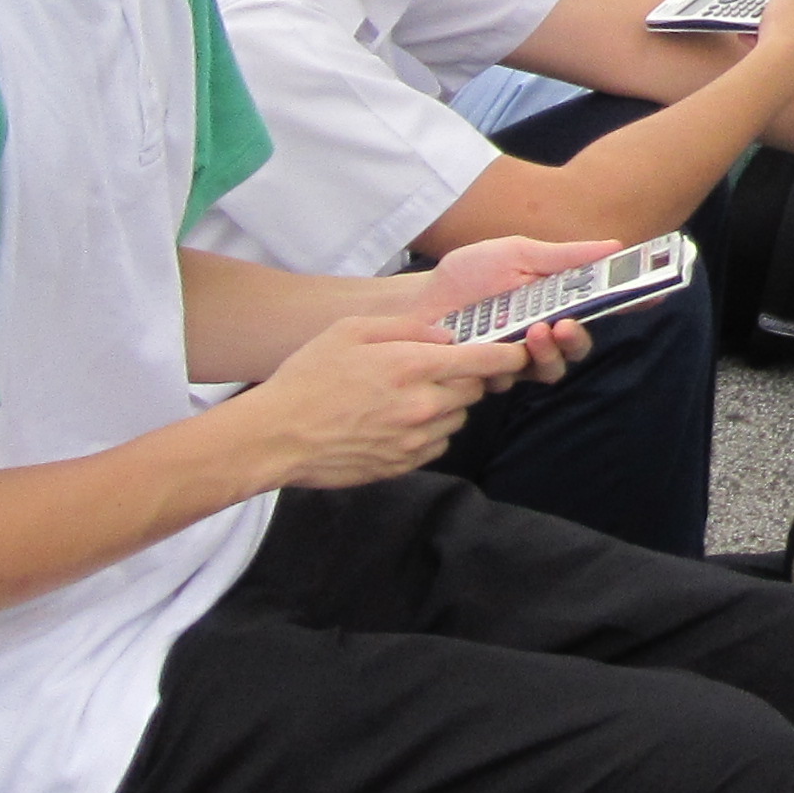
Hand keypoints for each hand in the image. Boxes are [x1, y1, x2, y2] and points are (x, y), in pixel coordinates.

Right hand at [242, 307, 534, 488]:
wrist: (275, 436)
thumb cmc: (308, 377)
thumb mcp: (352, 330)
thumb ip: (407, 328)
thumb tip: (447, 336)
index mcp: (413, 366)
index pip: (485, 361)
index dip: (509, 355)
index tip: (519, 352)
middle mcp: (422, 405)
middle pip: (474, 390)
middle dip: (466, 377)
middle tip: (437, 369)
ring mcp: (414, 440)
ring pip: (457, 419)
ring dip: (446, 406)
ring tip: (408, 396)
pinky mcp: (402, 464)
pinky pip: (436, 445)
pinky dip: (428, 432)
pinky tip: (397, 422)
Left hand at [403, 235, 614, 393]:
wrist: (419, 301)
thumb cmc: (468, 274)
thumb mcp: (518, 253)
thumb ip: (564, 257)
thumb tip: (615, 245)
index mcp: (555, 300)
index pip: (600, 304)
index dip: (631, 302)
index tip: (654, 296)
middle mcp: (544, 331)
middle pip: (580, 346)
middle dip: (579, 339)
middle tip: (565, 325)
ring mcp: (519, 356)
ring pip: (552, 369)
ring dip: (549, 354)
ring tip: (534, 333)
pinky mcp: (494, 375)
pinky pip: (513, 380)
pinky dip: (507, 366)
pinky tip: (489, 349)